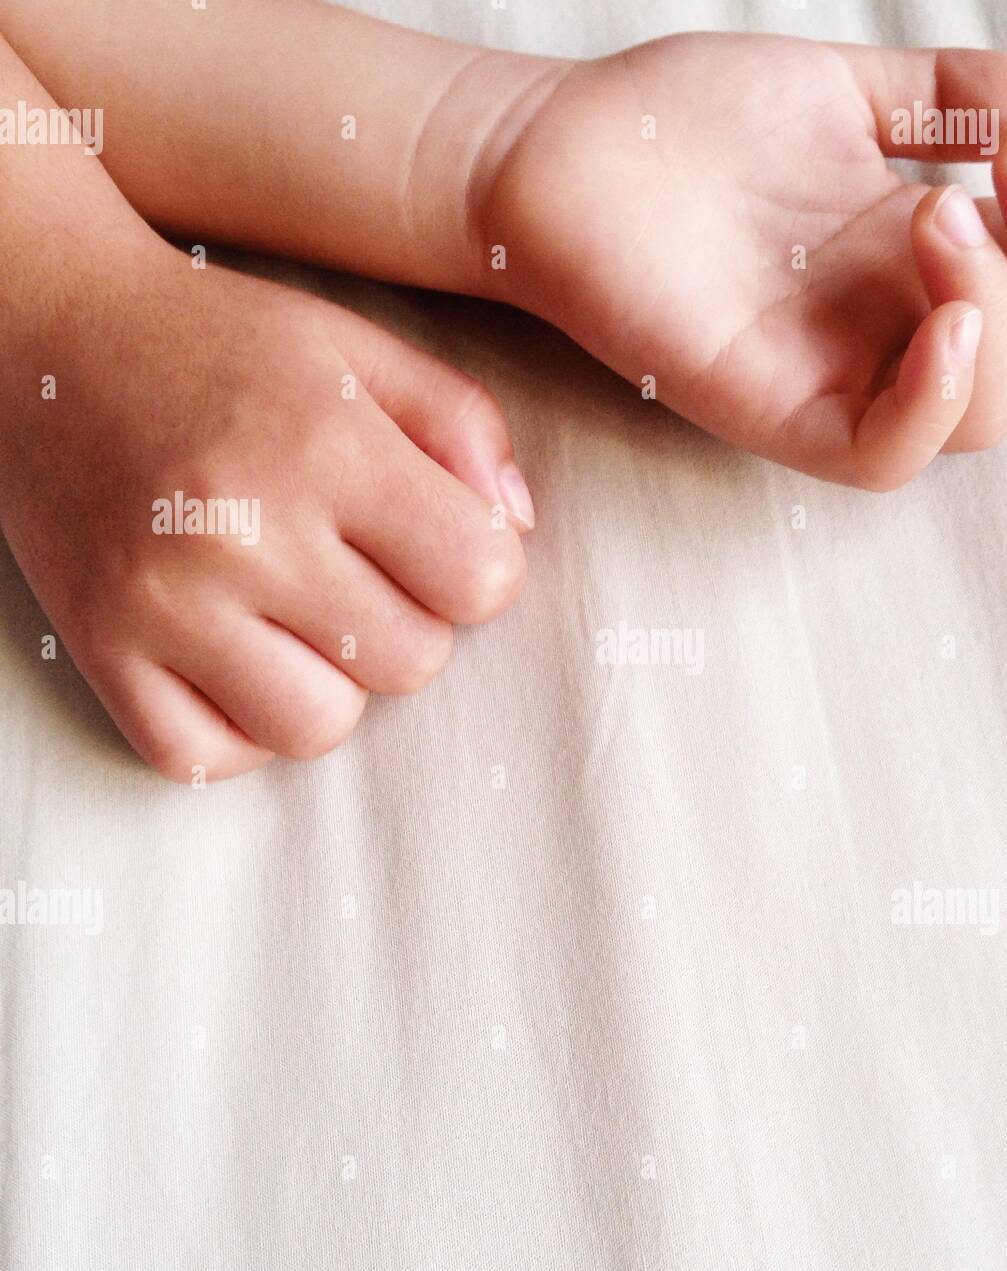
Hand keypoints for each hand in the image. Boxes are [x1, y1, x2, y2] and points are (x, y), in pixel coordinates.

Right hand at [0, 244, 529, 779]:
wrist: (45, 331)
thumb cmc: (221, 346)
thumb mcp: (360, 351)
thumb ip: (464, 426)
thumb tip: (515, 530)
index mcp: (325, 444)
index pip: (480, 580)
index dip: (478, 568)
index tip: (433, 541)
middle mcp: (243, 530)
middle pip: (410, 662)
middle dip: (404, 621)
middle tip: (352, 567)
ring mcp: (163, 601)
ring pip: (318, 726)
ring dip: (330, 684)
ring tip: (296, 615)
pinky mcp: (100, 649)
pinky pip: (205, 758)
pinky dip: (236, 726)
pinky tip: (234, 656)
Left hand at [479, 33, 1006, 488]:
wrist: (562, 151)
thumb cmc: (688, 126)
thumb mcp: (843, 90)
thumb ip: (949, 97)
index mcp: (919, 258)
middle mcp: (891, 325)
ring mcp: (838, 372)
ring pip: (985, 412)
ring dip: (1005, 314)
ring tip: (941, 216)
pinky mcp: (773, 411)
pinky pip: (884, 455)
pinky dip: (936, 403)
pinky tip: (946, 325)